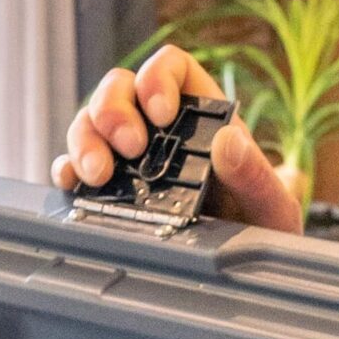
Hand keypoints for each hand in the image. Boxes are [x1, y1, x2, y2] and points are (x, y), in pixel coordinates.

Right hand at [53, 46, 303, 234]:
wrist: (246, 272)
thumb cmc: (262, 228)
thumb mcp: (271, 203)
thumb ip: (255, 172)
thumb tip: (227, 143)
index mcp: (200, 114)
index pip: (170, 67)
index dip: (158, 78)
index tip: (162, 114)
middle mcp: (159, 129)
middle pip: (118, 89)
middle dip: (114, 111)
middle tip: (131, 148)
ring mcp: (129, 158)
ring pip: (91, 123)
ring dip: (86, 140)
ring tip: (98, 174)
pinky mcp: (108, 190)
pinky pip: (76, 167)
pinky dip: (67, 170)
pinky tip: (72, 184)